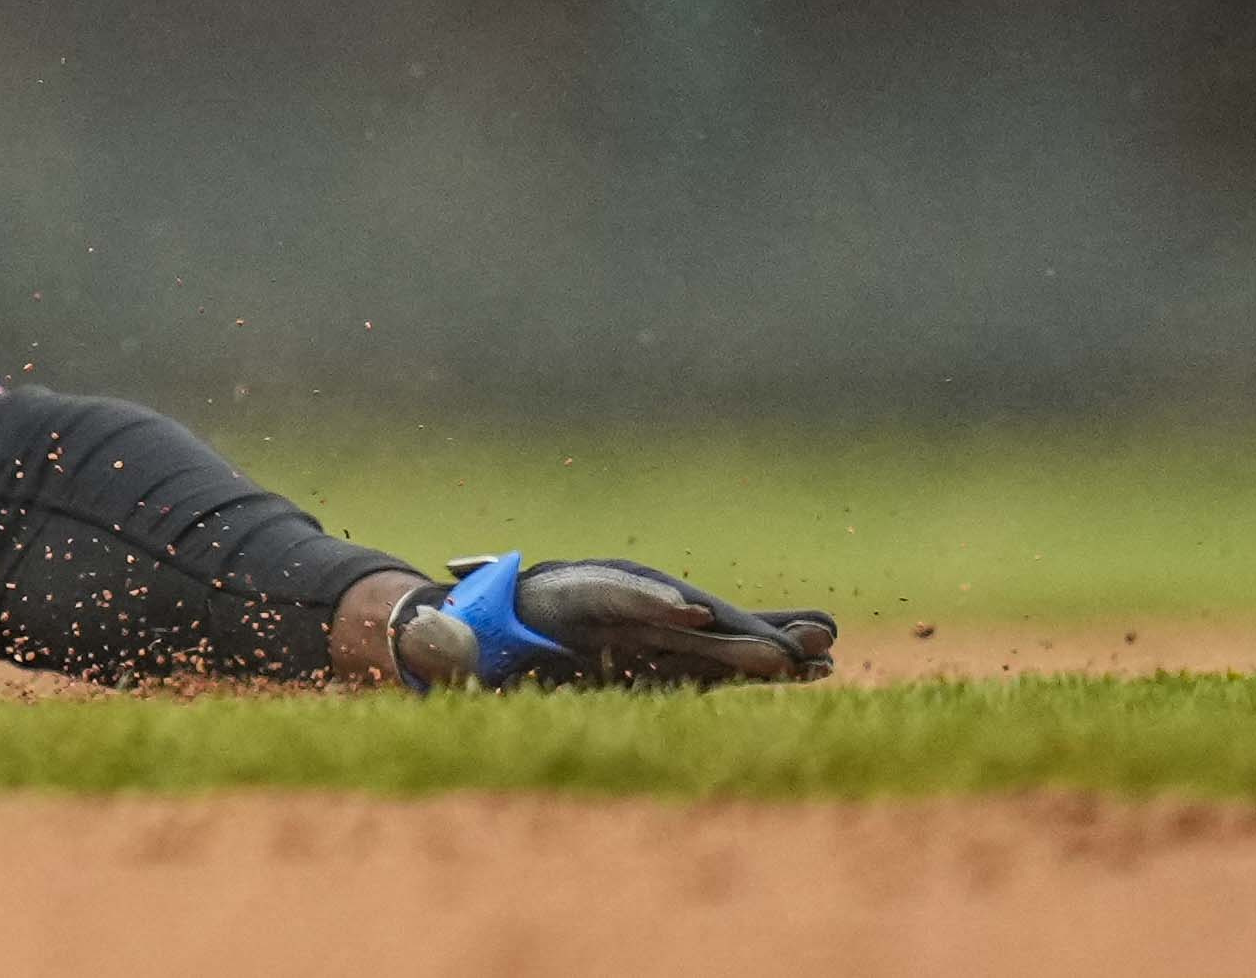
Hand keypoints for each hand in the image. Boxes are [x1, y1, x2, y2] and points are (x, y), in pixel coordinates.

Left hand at [382, 551, 839, 687]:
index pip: (611, 590)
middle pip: (680, 612)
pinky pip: (718, 661)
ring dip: (764, 643)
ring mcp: (642, 631)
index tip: (688, 612)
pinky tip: (818, 666)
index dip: (649, 600)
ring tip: (824, 653)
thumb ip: (440, 638)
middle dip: (732, 626)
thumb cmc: (450, 640)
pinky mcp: (660, 658)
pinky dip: (761, 663)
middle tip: (792, 644)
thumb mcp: (437, 641)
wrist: (467, 636)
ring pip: (712, 635)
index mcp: (558, 592)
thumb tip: (430, 618)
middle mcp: (612, 605)